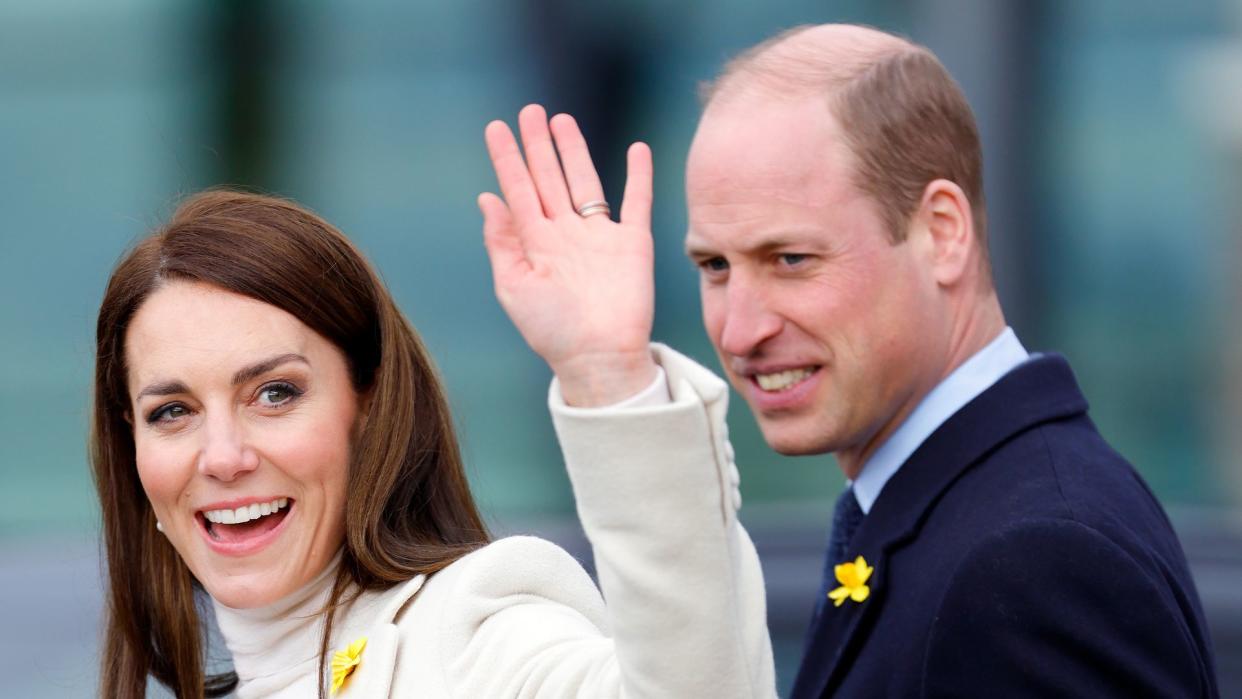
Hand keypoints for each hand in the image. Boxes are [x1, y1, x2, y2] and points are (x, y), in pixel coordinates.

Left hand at [479, 104, 656, 406]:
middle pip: (549, 178)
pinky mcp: (633, 245)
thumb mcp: (514, 288)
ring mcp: (599, 237)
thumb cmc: (552, 331)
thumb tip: (487, 198)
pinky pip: (636, 202)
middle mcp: (566, 235)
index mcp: (535, 244)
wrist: (598, 358)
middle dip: (539, 145)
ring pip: (585, 182)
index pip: (518, 190)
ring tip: (562, 120)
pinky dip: (639, 176)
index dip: (507, 159)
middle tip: (530, 111)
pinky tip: (637, 149)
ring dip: (575, 151)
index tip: (496, 127)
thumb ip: (502, 242)